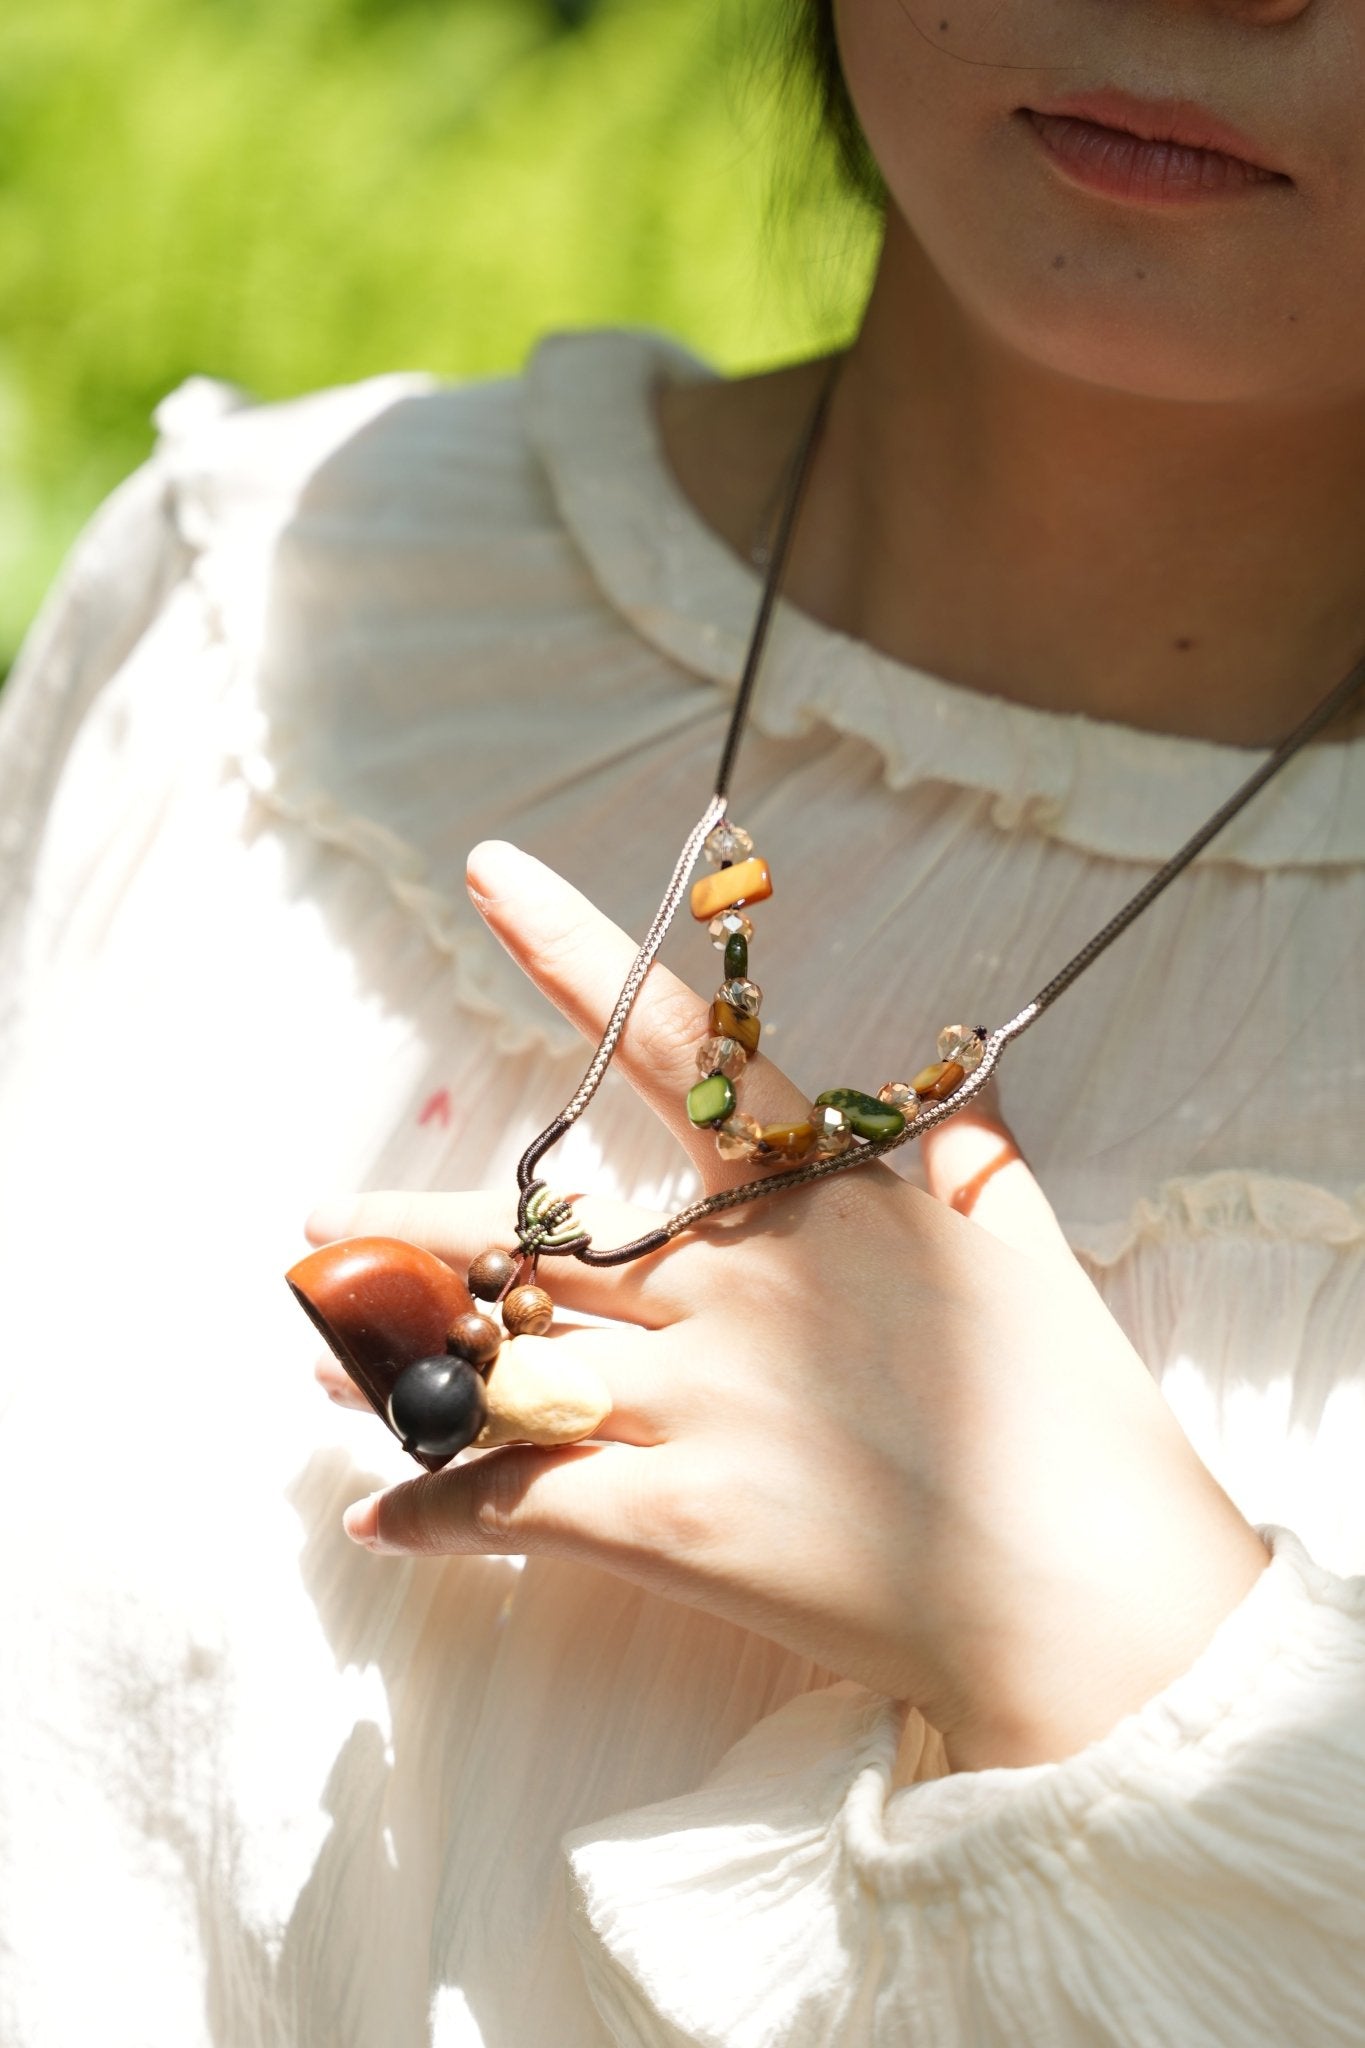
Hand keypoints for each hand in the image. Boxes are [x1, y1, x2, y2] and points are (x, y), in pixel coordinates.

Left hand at [307, 840, 1269, 1770]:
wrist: (1092, 1593)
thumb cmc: (1072, 1416)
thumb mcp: (1025, 1248)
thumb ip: (971, 1155)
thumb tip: (962, 1087)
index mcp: (811, 1197)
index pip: (677, 1043)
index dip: (572, 948)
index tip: (487, 870)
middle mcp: (731, 1281)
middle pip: (535, 1232)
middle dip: (418, 1229)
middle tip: (324, 1222)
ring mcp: (692, 1398)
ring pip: (495, 1360)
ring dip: (394, 1364)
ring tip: (322, 1361)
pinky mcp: (671, 1518)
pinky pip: (513, 1500)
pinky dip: (434, 1512)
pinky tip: (378, 1519)